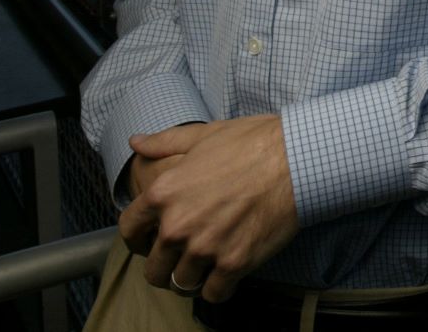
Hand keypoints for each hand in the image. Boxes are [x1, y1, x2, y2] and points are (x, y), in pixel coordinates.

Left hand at [118, 115, 299, 301]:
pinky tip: (226, 276)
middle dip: (164, 266)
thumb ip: (165, 142)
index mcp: (164, 192)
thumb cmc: (254, 142)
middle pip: (154, 268)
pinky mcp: (234, 263)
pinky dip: (218, 288)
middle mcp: (177, 225)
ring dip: (191, 278)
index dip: (137, 238)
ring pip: (181, 284)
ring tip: (204, 269)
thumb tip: (136, 141)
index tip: (149, 241)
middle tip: (180, 260)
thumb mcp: (204, 135)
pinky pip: (213, 293)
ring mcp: (204, 248)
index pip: (129, 230)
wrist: (298, 158)